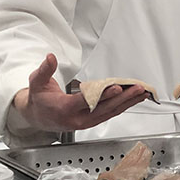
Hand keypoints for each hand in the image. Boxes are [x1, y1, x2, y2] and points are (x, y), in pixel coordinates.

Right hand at [13, 53, 148, 131]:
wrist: (37, 117)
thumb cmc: (39, 100)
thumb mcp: (37, 82)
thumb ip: (45, 70)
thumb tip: (50, 57)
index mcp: (63, 109)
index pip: (85, 102)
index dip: (102, 95)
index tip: (115, 88)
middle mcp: (77, 118)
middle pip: (103, 108)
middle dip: (122, 98)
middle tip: (137, 89)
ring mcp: (85, 122)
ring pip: (109, 112)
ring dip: (127, 102)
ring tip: (142, 93)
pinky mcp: (91, 121)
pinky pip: (110, 113)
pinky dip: (123, 105)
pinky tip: (134, 99)